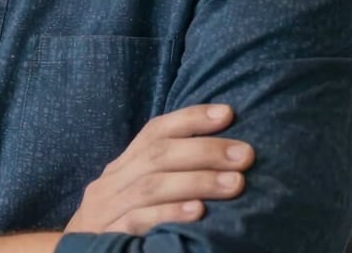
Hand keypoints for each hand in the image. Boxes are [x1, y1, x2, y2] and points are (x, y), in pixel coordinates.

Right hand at [64, 103, 254, 235]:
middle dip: (204, 150)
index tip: (228, 113)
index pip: (154, 131)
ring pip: (151, 185)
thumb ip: (164, 179)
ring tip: (235, 183)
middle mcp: (111, 182)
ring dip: (197, 180)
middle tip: (245, 154)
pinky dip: (169, 214)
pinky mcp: (108, 238)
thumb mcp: (136, 199)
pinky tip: (199, 213)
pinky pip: (139, 221)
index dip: (190, 119)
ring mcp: (107, 210)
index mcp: (122, 168)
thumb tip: (220, 161)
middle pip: (157, 155)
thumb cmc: (119, 230)